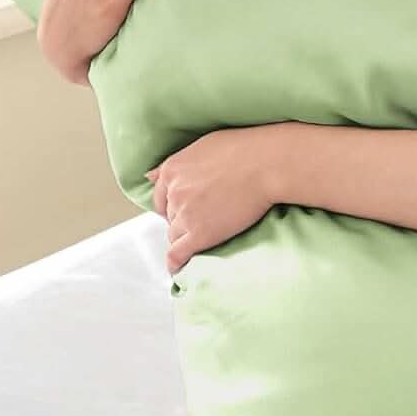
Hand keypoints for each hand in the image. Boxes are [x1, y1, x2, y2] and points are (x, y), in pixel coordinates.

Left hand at [148, 127, 283, 274]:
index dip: (172, 206)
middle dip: (183, 219)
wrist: (267, 164)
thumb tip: (149, 176)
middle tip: (204, 220)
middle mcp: (174, 192)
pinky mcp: (200, 234)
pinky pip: (178, 254)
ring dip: (186, 238)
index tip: (185, 210)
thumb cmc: (244, 149)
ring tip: (203, 239)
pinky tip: (177, 269)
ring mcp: (186, 214)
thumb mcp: (202, 146)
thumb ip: (175, 164)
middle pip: (170, 216)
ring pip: (174, 235)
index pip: (161, 197)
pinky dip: (175, 263)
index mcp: (172, 170)